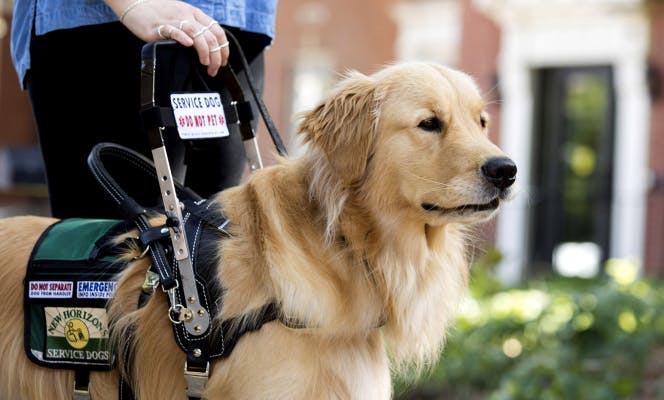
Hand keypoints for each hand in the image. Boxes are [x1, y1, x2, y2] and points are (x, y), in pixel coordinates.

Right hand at [107, 0, 228, 75]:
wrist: (135, 3)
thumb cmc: (158, 12)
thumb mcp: (182, 15)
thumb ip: (194, 27)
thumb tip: (208, 46)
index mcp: (194, 14)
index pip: (217, 31)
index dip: (224, 48)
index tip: (223, 61)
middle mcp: (187, 16)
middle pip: (210, 36)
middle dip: (216, 56)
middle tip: (214, 69)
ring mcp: (174, 20)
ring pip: (197, 35)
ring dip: (205, 52)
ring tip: (205, 64)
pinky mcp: (159, 26)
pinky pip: (174, 30)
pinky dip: (183, 38)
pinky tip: (188, 45)